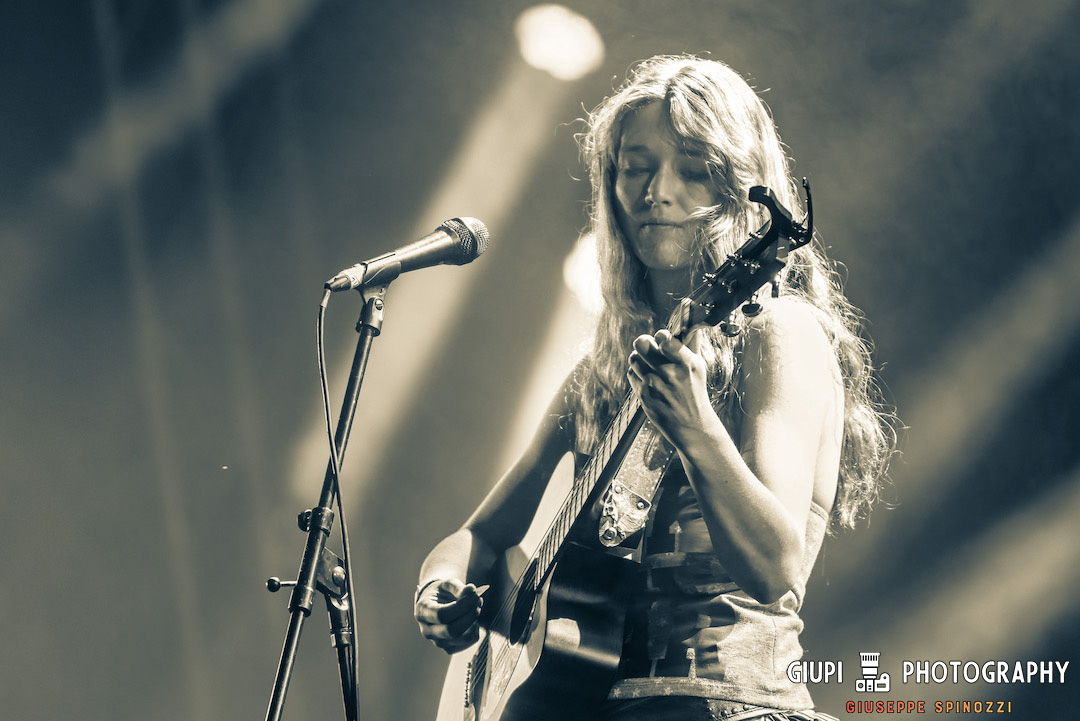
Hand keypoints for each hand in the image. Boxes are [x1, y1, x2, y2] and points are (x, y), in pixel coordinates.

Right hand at [414, 578, 482, 653]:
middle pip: (453, 631)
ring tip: (476, 607)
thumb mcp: (447, 584)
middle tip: (479, 600)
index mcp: (423, 611)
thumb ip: (458, 587)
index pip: (442, 615)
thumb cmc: (441, 593)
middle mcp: (427, 630)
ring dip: (475, 621)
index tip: (475, 595)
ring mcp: (437, 642)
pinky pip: (469, 641)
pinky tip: (471, 618)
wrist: (436, 603)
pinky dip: (475, 629)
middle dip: (470, 616)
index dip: (462, 606)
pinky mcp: (449, 648)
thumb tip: (472, 591)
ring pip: (464, 638)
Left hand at [627, 329, 712, 445]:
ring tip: (647, 364)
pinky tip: (646, 378)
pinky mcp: (644, 395)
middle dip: (643, 342)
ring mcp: (655, 385)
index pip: (664, 338)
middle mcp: (670, 373)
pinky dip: (637, 373)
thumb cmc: (694, 392)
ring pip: (634, 358)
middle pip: (641, 344)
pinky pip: (631, 373)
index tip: (661, 340)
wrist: (691, 425)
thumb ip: (691, 344)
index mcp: (687, 363)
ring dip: (639, 358)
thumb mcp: (699, 368)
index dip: (659, 336)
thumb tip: (688, 323)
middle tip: (647, 346)